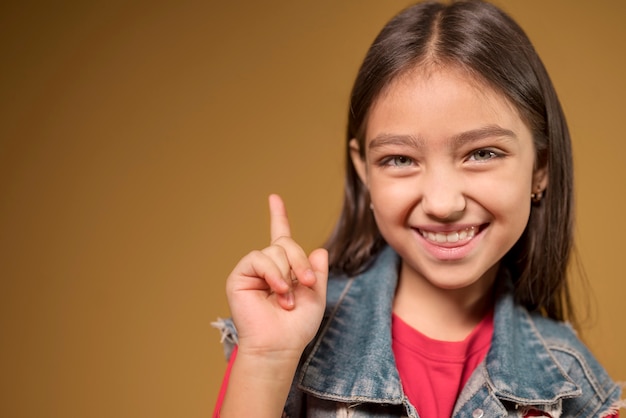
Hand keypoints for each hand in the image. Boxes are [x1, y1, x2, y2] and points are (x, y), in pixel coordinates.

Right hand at [225, 194, 327, 359]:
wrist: (280, 345)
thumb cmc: (297, 326)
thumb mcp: (316, 296)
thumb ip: (317, 272)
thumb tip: (318, 249)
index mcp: (284, 268)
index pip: (279, 236)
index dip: (278, 216)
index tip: (274, 198)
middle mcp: (266, 266)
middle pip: (285, 242)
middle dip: (301, 262)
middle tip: (308, 284)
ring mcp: (252, 271)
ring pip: (275, 250)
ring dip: (288, 273)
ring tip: (287, 298)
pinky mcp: (239, 277)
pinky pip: (259, 258)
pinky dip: (273, 273)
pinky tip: (278, 291)